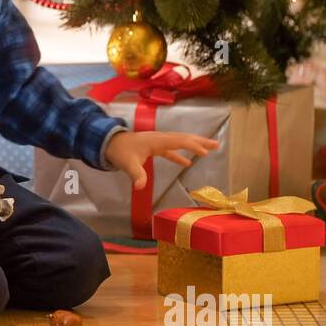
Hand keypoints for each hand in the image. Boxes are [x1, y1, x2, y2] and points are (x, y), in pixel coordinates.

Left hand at [104, 130, 219, 189]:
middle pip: (184, 138)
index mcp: (157, 140)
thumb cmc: (119, 151)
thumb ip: (136, 174)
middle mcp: (160, 138)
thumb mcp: (127, 163)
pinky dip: (180, 155)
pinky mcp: (154, 148)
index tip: (205, 152)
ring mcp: (158, 142)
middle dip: (200, 141)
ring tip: (209, 149)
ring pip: (180, 143)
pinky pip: (171, 150)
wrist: (108, 143)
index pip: (179, 142)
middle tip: (217, 144)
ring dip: (194, 145)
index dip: (192, 146)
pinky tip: (187, 164)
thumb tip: (140, 187)